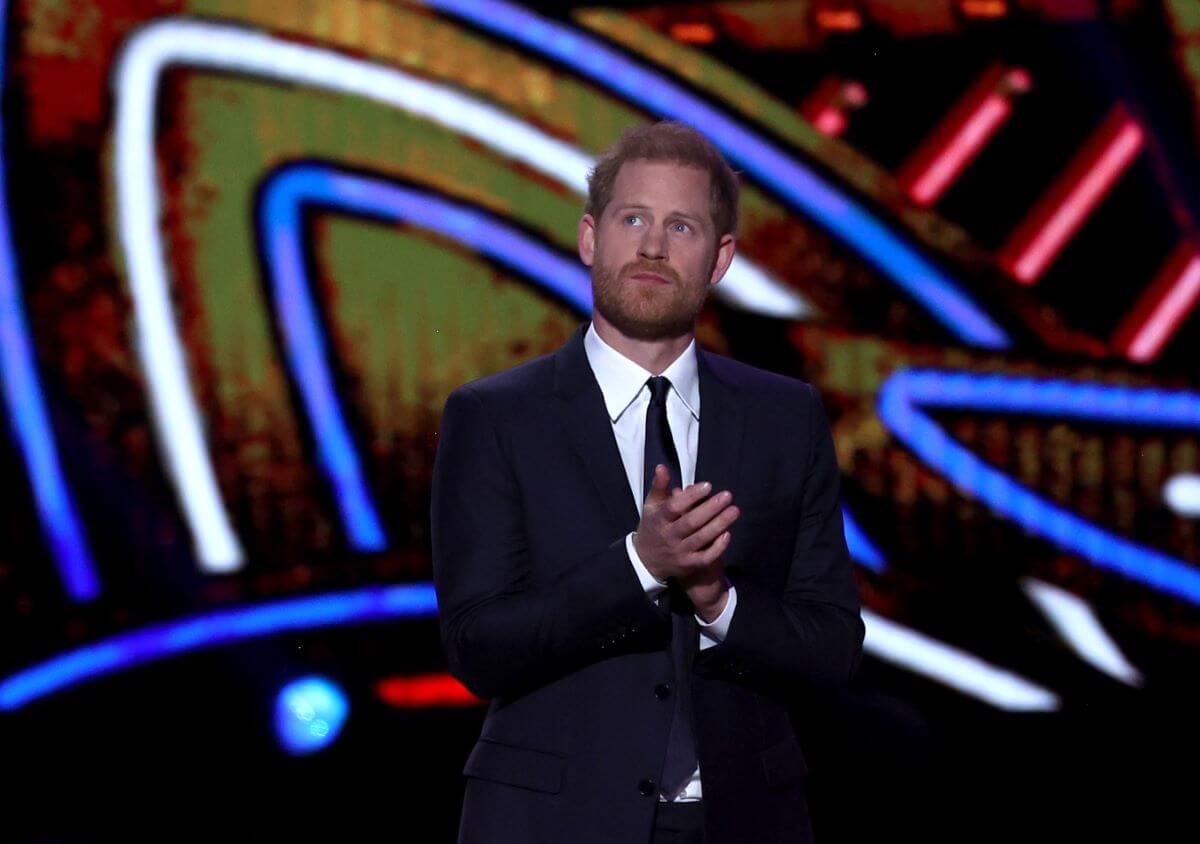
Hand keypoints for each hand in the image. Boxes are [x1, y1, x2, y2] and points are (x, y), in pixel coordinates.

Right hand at [632, 464, 739, 583]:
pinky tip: (728, 534)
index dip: (691, 496)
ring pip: (701, 539)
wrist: (646, 561)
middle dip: (710, 509)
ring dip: (719, 524)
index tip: (708, 486)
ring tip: (734, 510)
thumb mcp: (652, 506)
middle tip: (727, 495)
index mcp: (659, 519)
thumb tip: (662, 467)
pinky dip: (717, 548)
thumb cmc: (653, 526)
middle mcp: (668, 536)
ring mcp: (679, 552)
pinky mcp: (688, 565)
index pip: (674, 507)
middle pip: (690, 522)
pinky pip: (705, 558)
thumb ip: (659, 486)